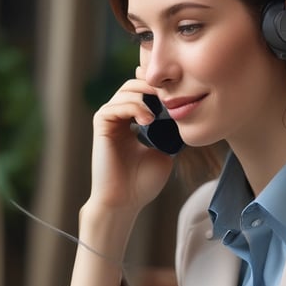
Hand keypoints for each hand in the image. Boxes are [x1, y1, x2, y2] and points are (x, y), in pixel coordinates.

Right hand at [88, 66, 174, 214]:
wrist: (124, 201)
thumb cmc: (142, 183)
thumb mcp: (164, 152)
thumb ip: (169, 132)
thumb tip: (185, 116)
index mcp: (132, 123)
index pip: (144, 93)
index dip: (160, 88)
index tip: (180, 93)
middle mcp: (119, 118)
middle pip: (135, 85)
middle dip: (154, 86)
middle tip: (172, 96)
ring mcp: (108, 120)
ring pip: (126, 91)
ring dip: (146, 96)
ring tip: (160, 112)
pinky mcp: (101, 125)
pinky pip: (116, 105)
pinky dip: (133, 107)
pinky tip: (147, 120)